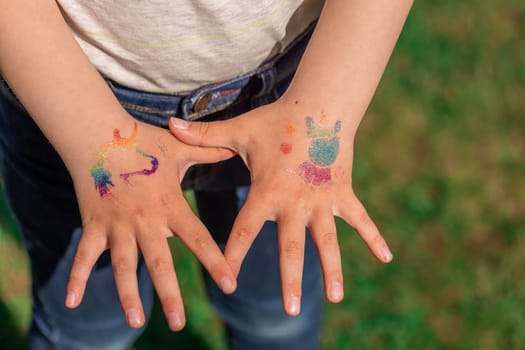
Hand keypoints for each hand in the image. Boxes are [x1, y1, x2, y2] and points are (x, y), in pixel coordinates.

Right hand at [65, 120, 236, 330]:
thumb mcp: (180, 149)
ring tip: (136, 321)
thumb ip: (208, 152)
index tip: (230, 285)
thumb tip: (234, 147)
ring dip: (128, 294)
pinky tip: (71, 302)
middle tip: (179, 322)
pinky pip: (85, 255)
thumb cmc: (143, 142)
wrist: (99, 134)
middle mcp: (145, 220)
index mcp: (170, 205)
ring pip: (123, 265)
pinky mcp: (94, 224)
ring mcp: (118, 225)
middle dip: (170, 294)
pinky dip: (76, 277)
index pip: (197, 238)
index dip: (214, 261)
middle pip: (159, 262)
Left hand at [169, 101, 392, 315]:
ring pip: (329, 241)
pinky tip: (388, 259)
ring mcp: (323, 199)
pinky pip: (361, 219)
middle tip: (290, 310)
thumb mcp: (239, 130)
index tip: (227, 283)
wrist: (320, 105)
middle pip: (292, 247)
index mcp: (268, 191)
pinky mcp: (343, 193)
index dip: (233, 255)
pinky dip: (374, 237)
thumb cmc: (276, 121)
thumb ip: (205, 135)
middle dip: (290, 279)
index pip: (245, 230)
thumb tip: (169, 124)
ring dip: (333, 269)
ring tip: (334, 298)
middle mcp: (296, 202)